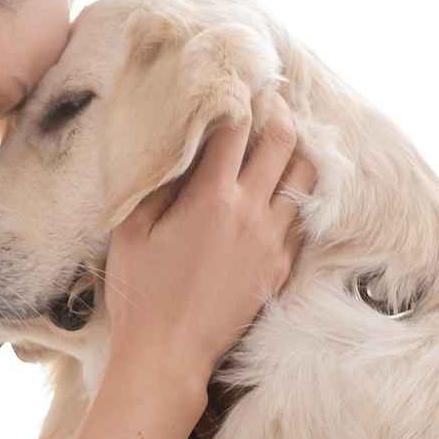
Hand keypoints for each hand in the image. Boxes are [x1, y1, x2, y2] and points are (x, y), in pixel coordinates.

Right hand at [103, 87, 315, 391]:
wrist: (169, 355)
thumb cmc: (140, 293)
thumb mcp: (132, 231)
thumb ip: (157, 184)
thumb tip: (177, 149)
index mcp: (211, 198)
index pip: (235, 129)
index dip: (237, 99)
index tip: (235, 83)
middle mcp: (251, 213)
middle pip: (282, 144)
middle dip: (277, 114)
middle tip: (270, 100)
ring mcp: (272, 242)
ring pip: (305, 179)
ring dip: (297, 152)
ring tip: (285, 139)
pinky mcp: (281, 269)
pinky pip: (303, 219)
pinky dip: (299, 195)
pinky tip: (287, 189)